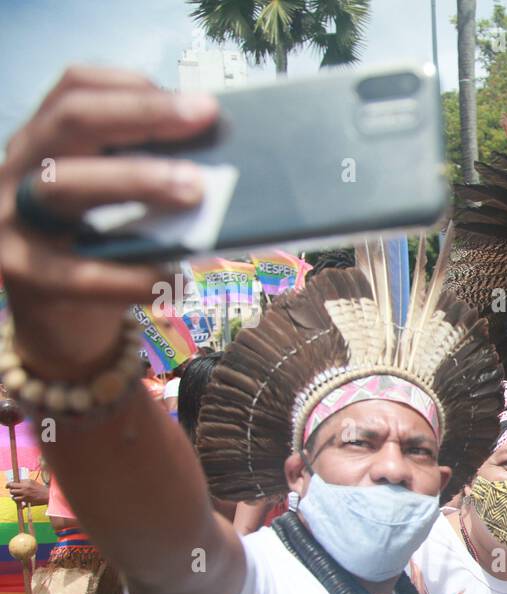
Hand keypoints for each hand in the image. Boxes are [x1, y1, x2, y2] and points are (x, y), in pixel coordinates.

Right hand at [0, 67, 216, 378]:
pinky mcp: (26, 276)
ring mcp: (13, 222)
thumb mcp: (119, 203)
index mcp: (43, 141)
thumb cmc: (100, 251)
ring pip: (64, 184)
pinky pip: (83, 273)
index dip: (135, 87)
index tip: (197, 100)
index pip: (75, 89)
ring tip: (196, 189)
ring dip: (135, 179)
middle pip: (71, 121)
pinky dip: (136, 274)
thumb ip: (147, 174)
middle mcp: (17, 170)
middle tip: (204, 118)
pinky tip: (178, 276)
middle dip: (142, 114)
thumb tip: (218, 158)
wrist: (58, 325)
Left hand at [6, 478, 47, 504]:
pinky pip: (16, 500)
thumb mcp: (33, 482)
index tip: (8, 486)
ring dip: (13, 495)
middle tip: (13, 490)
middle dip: (11, 490)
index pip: (14, 482)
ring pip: (13, 495)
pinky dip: (16, 500)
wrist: (47, 495)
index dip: (10, 484)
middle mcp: (25, 487)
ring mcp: (25, 494)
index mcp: (26, 482)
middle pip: (11, 488)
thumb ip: (24, 482)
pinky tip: (19, 499)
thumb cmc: (40, 489)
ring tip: (17, 495)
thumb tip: (17, 483)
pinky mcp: (26, 500)